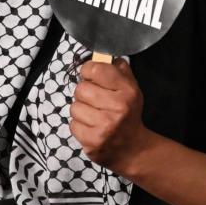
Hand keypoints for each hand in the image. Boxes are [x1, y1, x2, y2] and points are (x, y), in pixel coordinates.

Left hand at [69, 58, 150, 173]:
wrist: (133, 149)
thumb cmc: (128, 114)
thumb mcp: (131, 88)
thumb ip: (118, 69)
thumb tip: (103, 55)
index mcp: (127, 91)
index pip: (95, 69)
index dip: (89, 71)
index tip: (91, 76)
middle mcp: (117, 108)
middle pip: (81, 89)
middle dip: (84, 94)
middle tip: (95, 101)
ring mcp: (104, 127)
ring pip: (74, 107)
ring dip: (81, 111)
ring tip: (94, 116)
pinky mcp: (92, 142)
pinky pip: (72, 125)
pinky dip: (79, 126)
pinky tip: (92, 128)